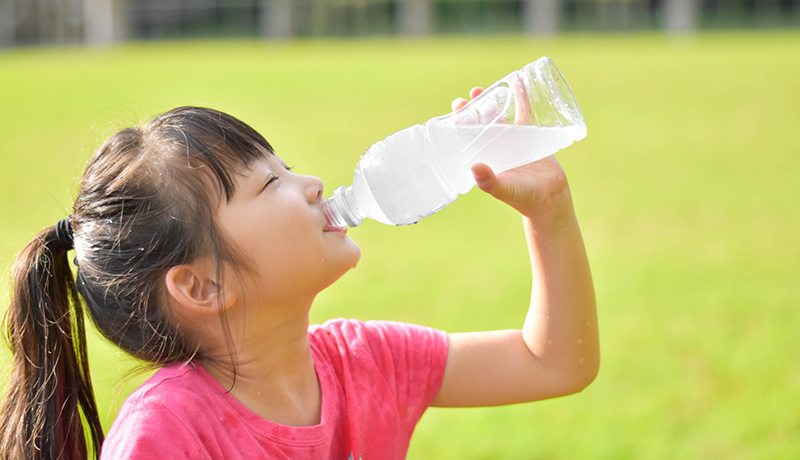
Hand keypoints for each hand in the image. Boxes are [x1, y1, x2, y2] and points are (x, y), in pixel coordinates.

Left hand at [451, 88, 570, 218]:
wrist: (549, 198)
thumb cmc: (523, 197)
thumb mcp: (504, 189)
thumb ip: (489, 182)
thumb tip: (474, 168)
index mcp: (484, 156)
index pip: (467, 135)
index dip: (460, 121)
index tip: (457, 108)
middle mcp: (495, 146)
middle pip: (480, 121)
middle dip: (474, 107)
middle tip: (471, 94)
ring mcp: (512, 139)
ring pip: (499, 114)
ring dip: (492, 100)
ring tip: (483, 88)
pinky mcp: (530, 134)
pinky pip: (524, 111)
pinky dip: (521, 96)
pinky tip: (517, 81)